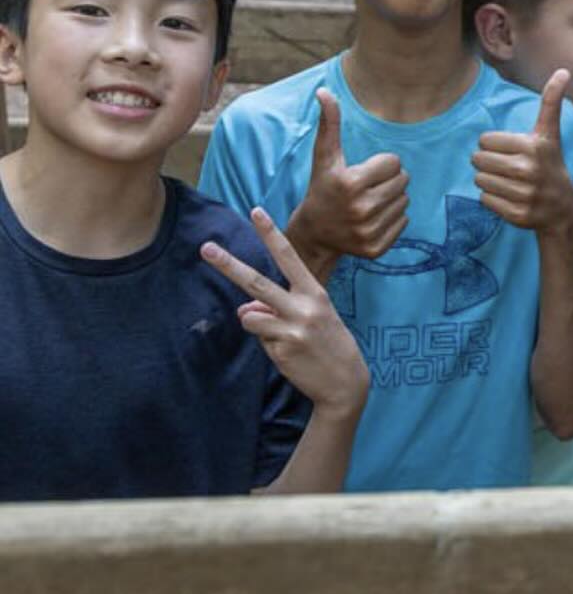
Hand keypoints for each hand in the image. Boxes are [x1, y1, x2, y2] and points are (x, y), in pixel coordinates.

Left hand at [201, 208, 368, 417]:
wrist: (346, 381)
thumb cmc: (328, 343)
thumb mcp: (310, 318)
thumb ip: (277, 307)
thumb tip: (245, 309)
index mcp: (314, 292)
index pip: (289, 257)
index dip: (271, 234)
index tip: (256, 211)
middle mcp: (303, 306)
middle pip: (257, 281)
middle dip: (229, 264)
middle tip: (206, 247)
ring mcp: (292, 328)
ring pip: (250, 315)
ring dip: (256, 321)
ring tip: (281, 335)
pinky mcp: (282, 349)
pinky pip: (259, 337)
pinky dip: (266, 343)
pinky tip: (289, 353)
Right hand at [289, 89, 408, 265]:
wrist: (314, 233)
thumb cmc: (322, 187)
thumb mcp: (324, 156)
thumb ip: (329, 123)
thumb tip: (324, 91)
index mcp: (349, 183)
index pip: (394, 163)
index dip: (380, 164)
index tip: (363, 172)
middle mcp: (360, 209)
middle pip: (403, 181)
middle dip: (388, 180)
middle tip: (368, 187)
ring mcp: (369, 231)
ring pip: (405, 201)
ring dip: (392, 198)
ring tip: (369, 201)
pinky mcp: (376, 248)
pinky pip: (404, 222)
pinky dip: (393, 218)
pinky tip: (373, 218)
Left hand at [472, 70, 572, 233]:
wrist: (562, 208)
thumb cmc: (550, 163)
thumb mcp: (550, 133)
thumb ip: (551, 101)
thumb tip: (563, 70)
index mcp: (534, 146)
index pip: (485, 140)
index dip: (494, 145)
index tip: (512, 151)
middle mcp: (529, 169)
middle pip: (478, 160)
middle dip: (487, 163)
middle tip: (506, 167)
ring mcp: (524, 194)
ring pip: (479, 180)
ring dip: (488, 181)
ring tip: (508, 183)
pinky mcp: (517, 213)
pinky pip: (484, 200)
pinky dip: (492, 199)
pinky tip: (509, 198)